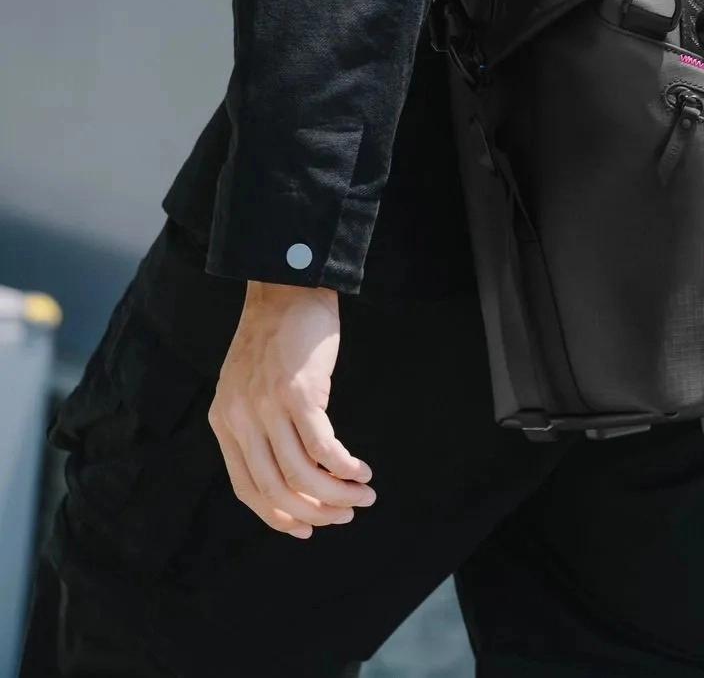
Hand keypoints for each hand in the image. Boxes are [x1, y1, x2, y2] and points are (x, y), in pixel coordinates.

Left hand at [209, 280, 375, 536]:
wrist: (287, 288)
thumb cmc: (278, 337)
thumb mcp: (251, 385)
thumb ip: (258, 424)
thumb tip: (294, 470)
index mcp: (224, 423)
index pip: (247, 489)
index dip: (279, 517)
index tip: (309, 529)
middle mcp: (239, 420)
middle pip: (276, 489)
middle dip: (315, 512)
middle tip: (346, 516)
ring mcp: (267, 408)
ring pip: (302, 474)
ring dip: (337, 495)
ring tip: (364, 497)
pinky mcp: (299, 394)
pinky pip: (323, 448)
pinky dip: (345, 468)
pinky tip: (362, 471)